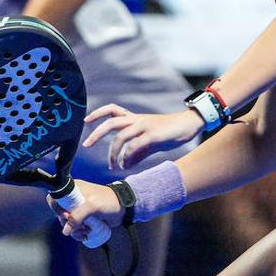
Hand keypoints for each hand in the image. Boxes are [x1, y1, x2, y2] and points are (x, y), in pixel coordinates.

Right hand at [48, 180, 122, 241]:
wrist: (123, 208)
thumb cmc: (109, 201)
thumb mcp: (92, 206)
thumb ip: (78, 216)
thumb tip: (66, 230)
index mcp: (73, 189)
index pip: (55, 198)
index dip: (57, 209)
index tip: (66, 216)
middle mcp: (73, 198)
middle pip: (60, 213)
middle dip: (68, 223)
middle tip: (79, 226)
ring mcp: (78, 209)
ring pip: (67, 223)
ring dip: (74, 230)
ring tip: (85, 232)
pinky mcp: (83, 218)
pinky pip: (75, 227)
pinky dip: (78, 233)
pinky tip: (85, 235)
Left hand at [84, 104, 203, 170]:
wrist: (189, 125)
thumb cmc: (169, 132)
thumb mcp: (150, 143)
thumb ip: (137, 153)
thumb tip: (125, 165)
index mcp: (134, 118)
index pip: (112, 109)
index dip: (98, 113)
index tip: (86, 121)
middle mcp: (137, 120)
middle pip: (111, 122)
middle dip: (97, 133)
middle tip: (86, 144)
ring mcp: (145, 126)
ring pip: (121, 135)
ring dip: (113, 152)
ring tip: (113, 165)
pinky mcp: (153, 135)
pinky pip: (135, 145)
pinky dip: (128, 156)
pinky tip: (127, 165)